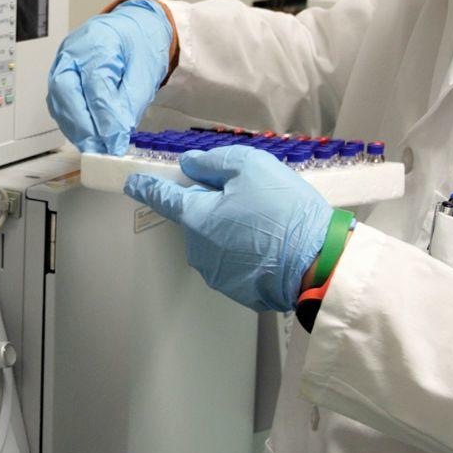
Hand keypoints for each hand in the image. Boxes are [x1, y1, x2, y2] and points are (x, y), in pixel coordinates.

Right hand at [47, 0, 171, 153]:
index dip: (104, 116)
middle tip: (99, 148)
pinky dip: (72, 123)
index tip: (114, 141)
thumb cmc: (139, 44)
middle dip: (82, 125)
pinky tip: (86, 136)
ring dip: (76, 128)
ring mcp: (62, 62)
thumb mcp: (145, 72)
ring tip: (95, 147)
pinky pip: (59, 103)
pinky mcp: (59, 77)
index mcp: (98, 39)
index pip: (95, 83)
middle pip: (66, 89)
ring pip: (58, 99)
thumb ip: (129, 103)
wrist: (131, 30)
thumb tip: (116, 134)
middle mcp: (73, 49)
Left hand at [124, 145, 332, 311]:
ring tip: (270, 223)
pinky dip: (248, 251)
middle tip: (252, 197)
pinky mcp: (238, 290)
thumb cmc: (284, 213)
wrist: (318, 264)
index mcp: (197, 217)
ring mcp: (218, 273)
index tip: (134, 183)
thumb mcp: (251, 167)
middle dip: (216, 205)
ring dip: (234, 228)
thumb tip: (190, 165)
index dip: (147, 187)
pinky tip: (273, 245)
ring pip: (218, 240)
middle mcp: (199, 249)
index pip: (163, 198)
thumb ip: (214, 163)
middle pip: (199, 218)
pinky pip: (235, 261)